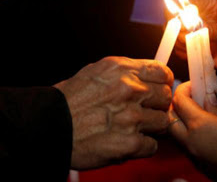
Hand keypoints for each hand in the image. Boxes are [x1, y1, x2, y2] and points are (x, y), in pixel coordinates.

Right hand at [54, 56, 173, 169]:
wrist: (50, 125)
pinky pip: (152, 146)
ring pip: (163, 122)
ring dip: (152, 127)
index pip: (162, 72)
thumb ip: (124, 72)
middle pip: (166, 97)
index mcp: (121, 70)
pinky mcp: (129, 143)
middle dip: (158, 105)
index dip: (163, 82)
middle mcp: (130, 90)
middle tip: (145, 111)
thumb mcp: (96, 72)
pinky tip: (128, 142)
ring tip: (135, 128)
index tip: (160, 88)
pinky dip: (143, 146)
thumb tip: (146, 75)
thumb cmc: (70, 99)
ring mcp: (131, 117)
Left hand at [169, 82, 216, 180]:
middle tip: (190, 100)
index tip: (192, 85)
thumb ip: (216, 108)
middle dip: (176, 107)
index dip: (183, 89)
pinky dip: (189, 138)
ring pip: (176, 137)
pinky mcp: (202, 168)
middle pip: (170, 121)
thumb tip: (205, 102)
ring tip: (198, 115)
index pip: (179, 101)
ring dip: (181, 124)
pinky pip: (188, 149)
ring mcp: (196, 158)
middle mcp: (193, 143)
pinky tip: (205, 132)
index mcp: (201, 126)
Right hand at [170, 0, 216, 73]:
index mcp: (208, 3)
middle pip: (173, 18)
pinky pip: (180, 50)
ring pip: (174, 35)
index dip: (179, 12)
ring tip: (197, 47)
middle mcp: (199, 17)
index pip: (184, 3)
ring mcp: (195, 33)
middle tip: (189, 38)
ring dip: (180, 43)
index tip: (185, 25)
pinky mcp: (195, 48)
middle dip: (177, 29)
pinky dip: (184, 53)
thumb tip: (196, 28)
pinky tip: (196, 54)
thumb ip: (216, 29)